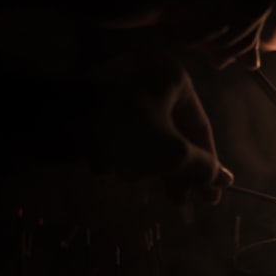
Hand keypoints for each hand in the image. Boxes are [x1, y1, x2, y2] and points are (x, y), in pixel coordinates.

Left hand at [87, 51, 233, 205]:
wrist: (50, 114)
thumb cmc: (121, 129)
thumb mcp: (170, 153)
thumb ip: (201, 167)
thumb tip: (226, 180)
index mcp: (174, 78)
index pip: (201, 128)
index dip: (209, 167)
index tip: (211, 199)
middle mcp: (150, 74)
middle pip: (172, 132)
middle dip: (170, 168)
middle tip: (176, 201)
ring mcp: (119, 83)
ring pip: (145, 133)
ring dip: (140, 161)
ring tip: (126, 175)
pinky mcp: (94, 97)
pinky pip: (119, 129)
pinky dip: (117, 149)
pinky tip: (104, 163)